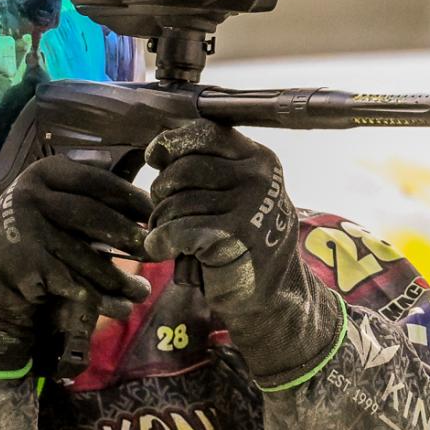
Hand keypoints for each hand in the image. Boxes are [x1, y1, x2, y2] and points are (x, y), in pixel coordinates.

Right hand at [0, 157, 151, 373]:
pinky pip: (77, 286)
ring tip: (142, 290)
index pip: (97, 182)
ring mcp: (28, 232)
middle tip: (155, 252)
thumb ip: (86, 194)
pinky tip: (121, 308)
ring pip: (89, 259)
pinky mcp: (29, 268)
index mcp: (44, 174)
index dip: (131, 198)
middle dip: (130, 238)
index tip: (156, 213)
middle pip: (96, 218)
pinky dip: (103, 301)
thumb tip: (144, 190)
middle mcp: (32, 197)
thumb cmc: (30, 236)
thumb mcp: (49, 203)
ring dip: (121, 280)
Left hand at [143, 120, 341, 385]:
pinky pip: (175, 230)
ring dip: (161, 223)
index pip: (206, 133)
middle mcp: (258, 179)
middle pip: (182, 169)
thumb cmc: (246, 242)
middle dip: (162, 193)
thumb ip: (211, 168)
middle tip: (164, 213)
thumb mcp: (239, 194)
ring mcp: (247, 208)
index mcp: (260, 160)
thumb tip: (159, 151)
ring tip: (171, 237)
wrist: (274, 295)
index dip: (173, 143)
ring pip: (174, 203)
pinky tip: (162, 249)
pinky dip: (160, 242)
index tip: (156, 158)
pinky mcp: (230, 238)